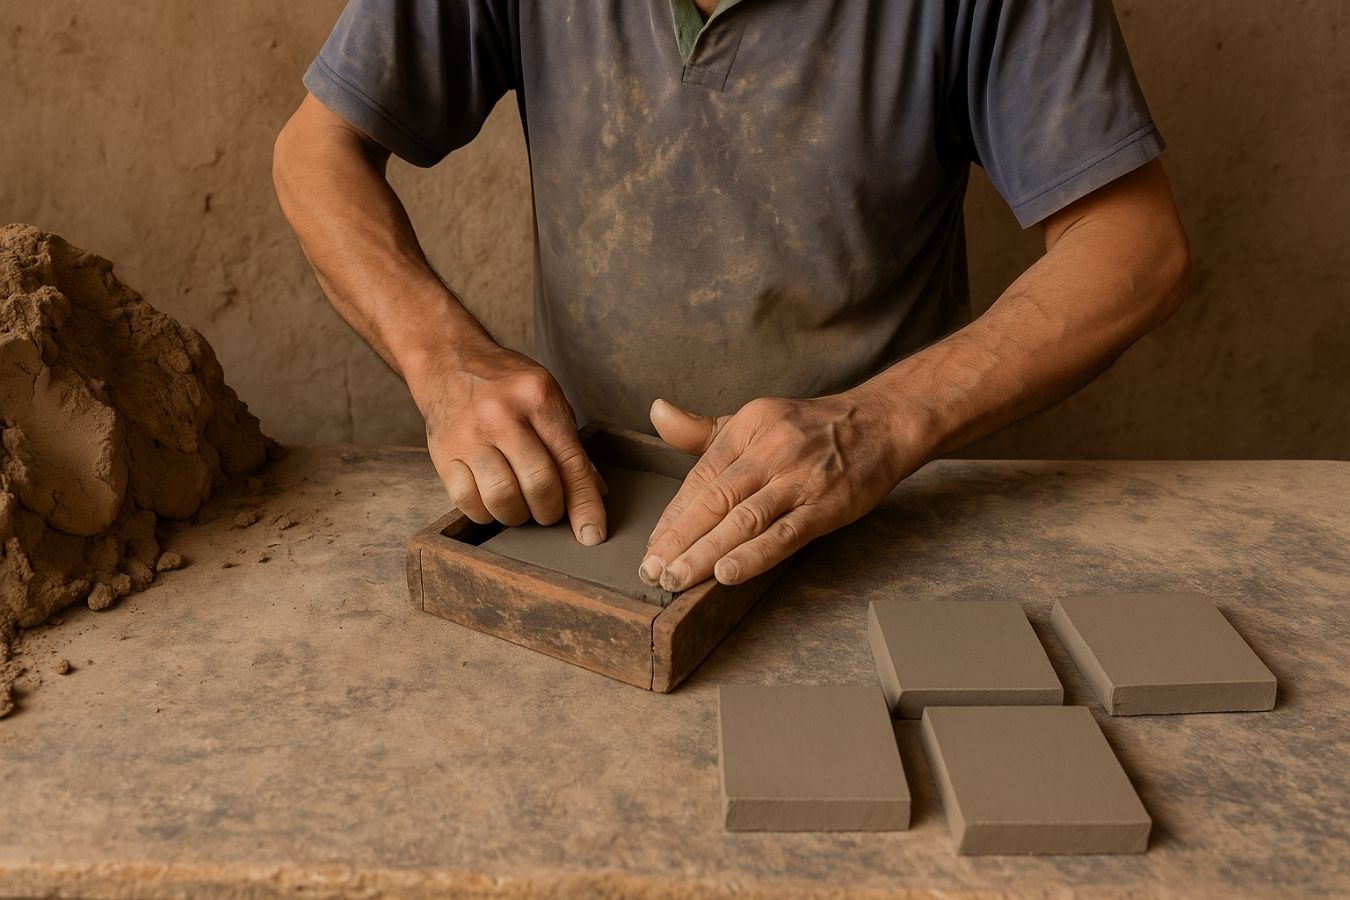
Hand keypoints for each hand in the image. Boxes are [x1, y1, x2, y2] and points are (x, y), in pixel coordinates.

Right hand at [411, 337, 606, 543]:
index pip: (570, 462)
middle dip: (550, 511)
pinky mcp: (442, 453)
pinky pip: (468, 502)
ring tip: (520, 505)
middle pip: (539, 485)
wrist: (449, 362)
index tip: (592, 535)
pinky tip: (491, 501)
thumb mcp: (547, 397)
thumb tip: (595, 492)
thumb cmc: (506, 385)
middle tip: (548, 510)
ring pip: (502, 499)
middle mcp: (502, 415)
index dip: (585, 505)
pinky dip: (486, 513)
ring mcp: (469, 435)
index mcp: (537, 397)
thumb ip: (569, 443)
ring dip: (518, 515)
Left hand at [639, 390, 927, 590]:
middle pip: (714, 500)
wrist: (880, 423)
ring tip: (676, 578)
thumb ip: (702, 430)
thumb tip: (657, 413)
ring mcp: (799, 480)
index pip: (700, 478)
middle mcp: (770, 451)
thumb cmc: (809, 428)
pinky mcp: (827, 506)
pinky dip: (754, 555)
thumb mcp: (753, 419)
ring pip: (743, 520)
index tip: (651, 547)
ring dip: (705, 553)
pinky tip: (726, 574)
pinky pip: (785, 534)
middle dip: (679, 540)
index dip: (673, 516)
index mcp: (747, 429)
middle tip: (652, 572)